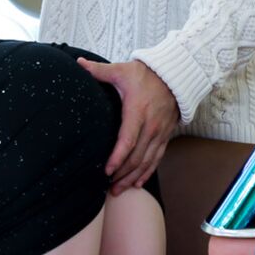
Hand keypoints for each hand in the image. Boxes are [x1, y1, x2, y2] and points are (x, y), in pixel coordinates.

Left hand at [76, 57, 178, 195]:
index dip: (118, 157)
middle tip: (108, 187)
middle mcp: (151, 126)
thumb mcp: (122, 70)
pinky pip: (157, 158)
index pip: (128, 140)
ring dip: (133, 178)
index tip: (106, 170)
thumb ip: (100, 70)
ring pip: (147, 161)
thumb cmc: (146, 74)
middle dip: (122, 174)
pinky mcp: (165, 136)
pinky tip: (138, 183)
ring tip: (119, 190)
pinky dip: (147, 172)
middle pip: (137, 157)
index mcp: (138, 111)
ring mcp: (160, 133)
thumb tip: (79, 64)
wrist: (175, 76)